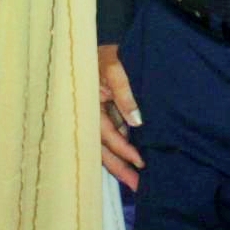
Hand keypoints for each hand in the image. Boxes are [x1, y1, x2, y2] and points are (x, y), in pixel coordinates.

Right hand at [97, 42, 143, 188]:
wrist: (97, 43)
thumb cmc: (105, 54)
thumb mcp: (114, 68)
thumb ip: (124, 94)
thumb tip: (136, 122)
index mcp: (89, 106)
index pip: (107, 135)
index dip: (123, 149)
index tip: (140, 162)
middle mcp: (90, 114)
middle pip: (103, 149)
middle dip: (119, 168)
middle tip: (137, 186)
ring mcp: (97, 114)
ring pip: (106, 145)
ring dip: (120, 161)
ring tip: (136, 180)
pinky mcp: (105, 111)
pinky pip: (111, 134)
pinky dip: (121, 146)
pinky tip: (133, 157)